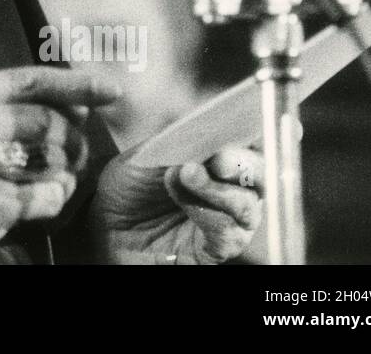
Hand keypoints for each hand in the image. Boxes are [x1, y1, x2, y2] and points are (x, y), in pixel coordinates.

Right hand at [0, 66, 119, 263]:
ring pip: (51, 158)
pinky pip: (46, 196)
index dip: (73, 82)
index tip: (108, 89)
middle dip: (72, 138)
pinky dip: (52, 200)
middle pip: (45, 120)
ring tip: (54, 179)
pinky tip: (39, 203)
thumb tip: (74, 101)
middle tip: (75, 151)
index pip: (26, 80)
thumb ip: (3, 110)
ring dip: (64, 172)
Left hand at [90, 145, 263, 262]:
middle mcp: (234, 187)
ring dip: (217, 189)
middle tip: (219, 158)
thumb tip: (200, 135)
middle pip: (261, 175)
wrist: (109, 225)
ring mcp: (231, 219)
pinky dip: (209, 217)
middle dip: (243, 164)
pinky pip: (229, 235)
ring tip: (186, 174)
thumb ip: (177, 144)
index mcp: (221, 155)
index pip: (250, 141)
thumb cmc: (132, 186)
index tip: (248, 123)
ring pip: (247, 206)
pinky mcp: (220, 247)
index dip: (253, 131)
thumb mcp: (146, 155)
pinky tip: (186, 205)